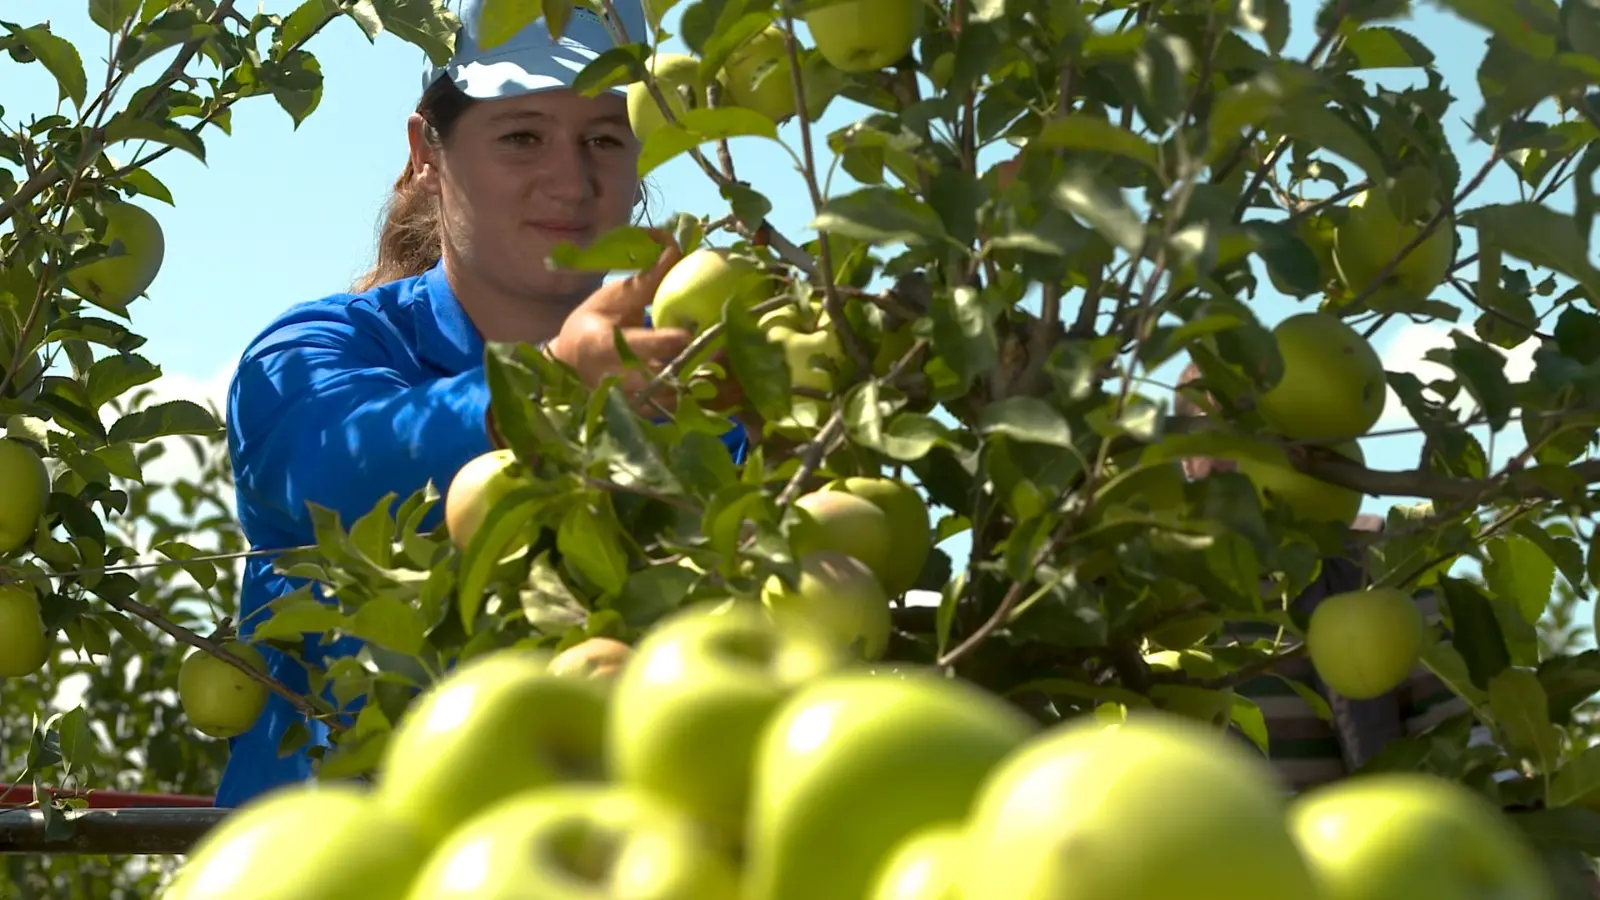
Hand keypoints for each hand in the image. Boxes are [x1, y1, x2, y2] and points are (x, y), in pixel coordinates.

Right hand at [545, 234, 741, 414]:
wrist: (571, 365)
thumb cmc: (593, 324)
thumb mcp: (612, 298)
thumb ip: (647, 279)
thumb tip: (675, 245)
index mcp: (604, 345)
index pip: (637, 346)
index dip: (664, 342)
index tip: (689, 333)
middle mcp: (619, 379)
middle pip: (662, 379)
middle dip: (695, 369)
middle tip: (728, 352)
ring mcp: (634, 401)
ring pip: (677, 401)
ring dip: (710, 389)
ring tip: (742, 374)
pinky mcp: (648, 413)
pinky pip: (684, 412)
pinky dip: (710, 404)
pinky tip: (738, 393)